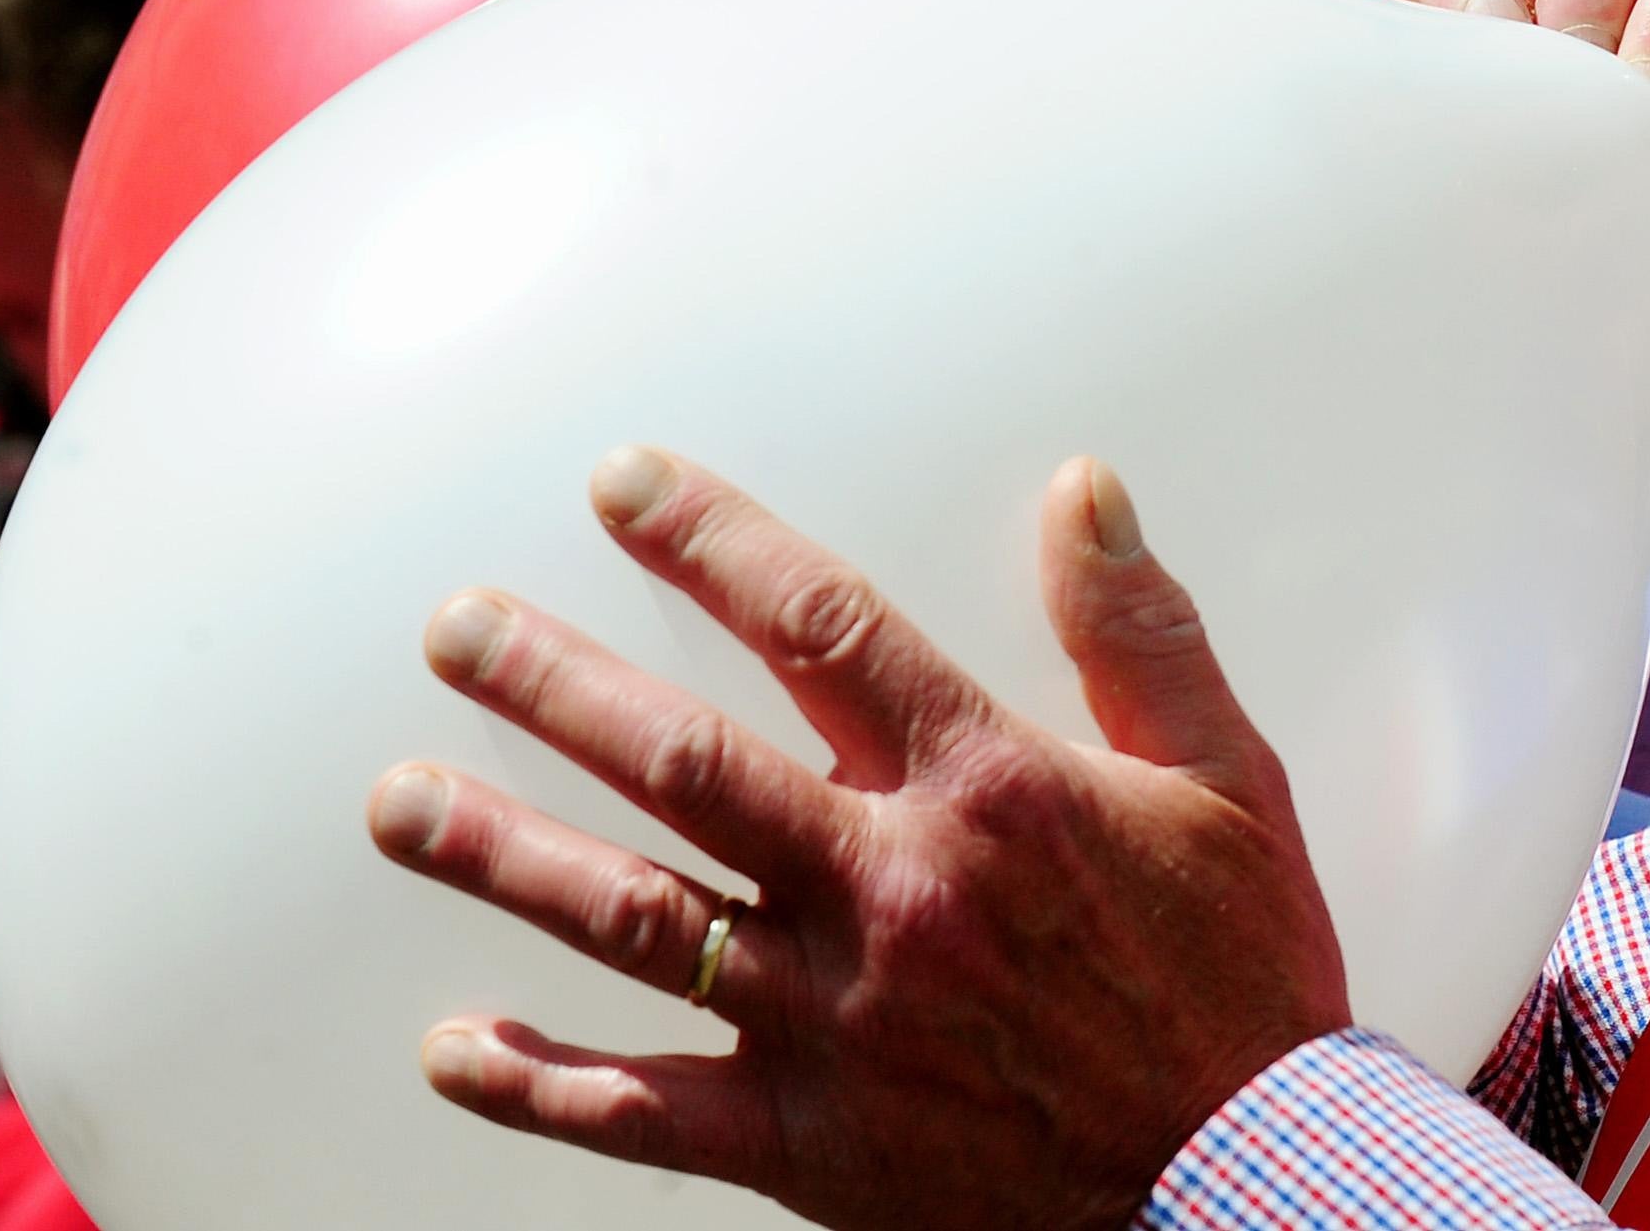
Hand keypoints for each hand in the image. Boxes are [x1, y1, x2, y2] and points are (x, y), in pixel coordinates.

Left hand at [367, 448, 1345, 1230]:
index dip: (715, 543)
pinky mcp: (812, 1142)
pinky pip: (645, 1112)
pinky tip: (454, 1047)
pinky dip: (540, 1082)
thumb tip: (1082, 492)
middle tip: (457, 629)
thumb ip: (1140, 631)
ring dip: (505, 853)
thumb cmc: (1243, 977)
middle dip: (557, 684)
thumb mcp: (1227, 777)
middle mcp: (892, 889)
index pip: (827, 628)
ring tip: (397, 803)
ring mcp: (837, 1020)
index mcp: (991, 788)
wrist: (1252, 1178)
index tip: (624, 487)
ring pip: (637, 919)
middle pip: (688, 761)